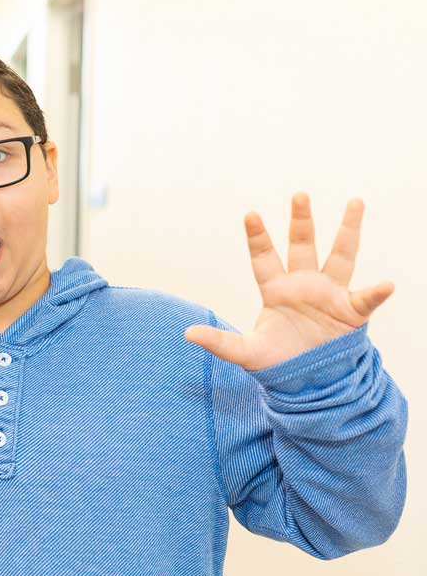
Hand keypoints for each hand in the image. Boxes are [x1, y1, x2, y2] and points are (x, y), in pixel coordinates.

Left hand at [185, 193, 393, 370]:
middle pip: (302, 246)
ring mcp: (329, 295)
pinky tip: (387, 284)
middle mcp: (303, 285)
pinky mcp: (351, 312)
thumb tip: (187, 333)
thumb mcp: (246, 353)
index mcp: (275, 291)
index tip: (250, 214)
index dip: (258, 237)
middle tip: (299, 194)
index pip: (264, 258)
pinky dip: (377, 292)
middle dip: (300, 221)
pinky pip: (367, 298)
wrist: (309, 380)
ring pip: (340, 256)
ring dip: (347, 230)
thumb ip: (220, 342)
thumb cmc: (277, 361)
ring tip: (355, 202)